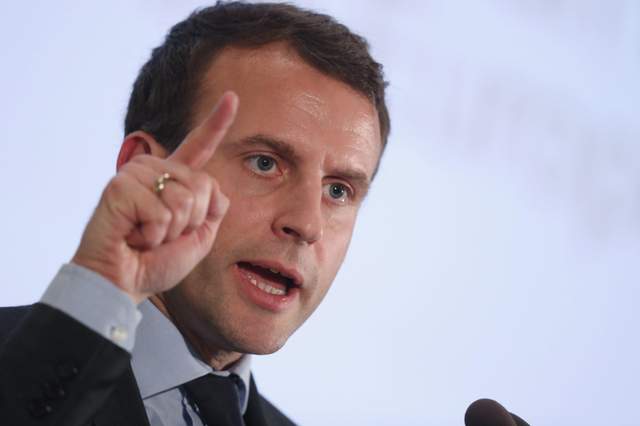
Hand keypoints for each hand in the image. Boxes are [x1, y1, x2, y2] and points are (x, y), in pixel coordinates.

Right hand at [72, 92, 237, 303]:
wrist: (123, 283)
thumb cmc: (156, 262)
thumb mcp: (199, 236)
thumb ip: (213, 208)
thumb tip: (215, 186)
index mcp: (174, 178)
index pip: (200, 146)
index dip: (217, 122)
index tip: (233, 96)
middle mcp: (154, 169)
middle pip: (203, 186)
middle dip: (190, 222)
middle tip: (159, 234)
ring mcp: (136, 174)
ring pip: (184, 199)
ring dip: (170, 230)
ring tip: (144, 235)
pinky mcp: (120, 187)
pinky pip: (162, 211)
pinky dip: (154, 234)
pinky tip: (133, 236)